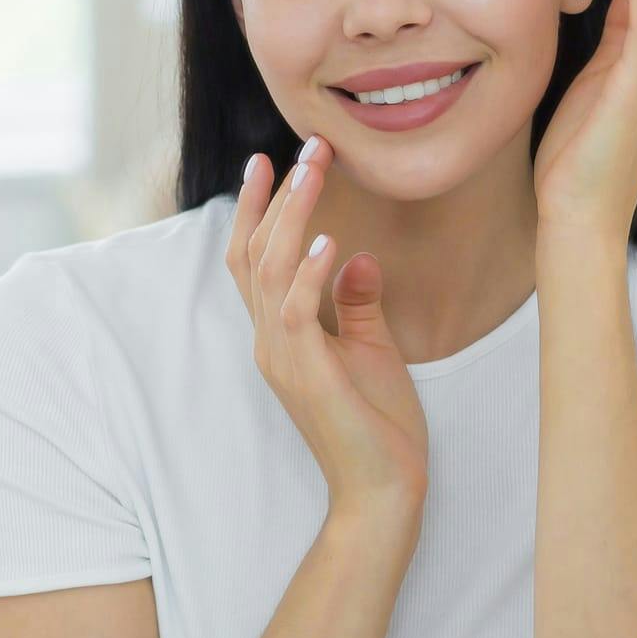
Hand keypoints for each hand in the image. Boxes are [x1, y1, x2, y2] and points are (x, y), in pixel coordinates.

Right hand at [225, 141, 429, 517]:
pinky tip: (330, 240)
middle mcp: (270, 341)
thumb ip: (357, 305)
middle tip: (307, 146)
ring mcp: (283, 358)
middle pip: (253, 252)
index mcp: (281, 335)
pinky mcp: (307, 375)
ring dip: (293, 215)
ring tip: (315, 169)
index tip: (271, 160)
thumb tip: (360, 256)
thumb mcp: (372, 349)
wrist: (383, 491)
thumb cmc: (379, 425)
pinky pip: (296, 313)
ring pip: (268, 270)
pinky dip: (308, 273)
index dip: (258, 209)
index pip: (254, 259)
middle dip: (278, 194)